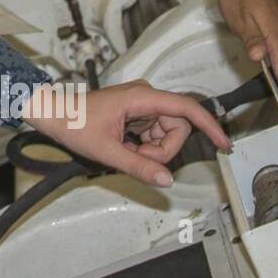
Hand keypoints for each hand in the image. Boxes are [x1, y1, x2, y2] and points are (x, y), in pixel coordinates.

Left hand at [22, 79, 232, 187]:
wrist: (52, 114)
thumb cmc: (73, 124)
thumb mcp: (106, 151)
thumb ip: (138, 167)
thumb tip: (167, 180)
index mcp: (141, 97)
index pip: (187, 109)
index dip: (209, 126)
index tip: (224, 144)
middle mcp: (145, 97)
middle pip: (177, 127)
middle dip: (163, 150)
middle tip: (137, 158)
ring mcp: (141, 105)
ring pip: (165, 134)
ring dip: (152, 150)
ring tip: (125, 152)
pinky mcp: (135, 113)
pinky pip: (153, 134)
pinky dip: (144, 147)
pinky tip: (124, 147)